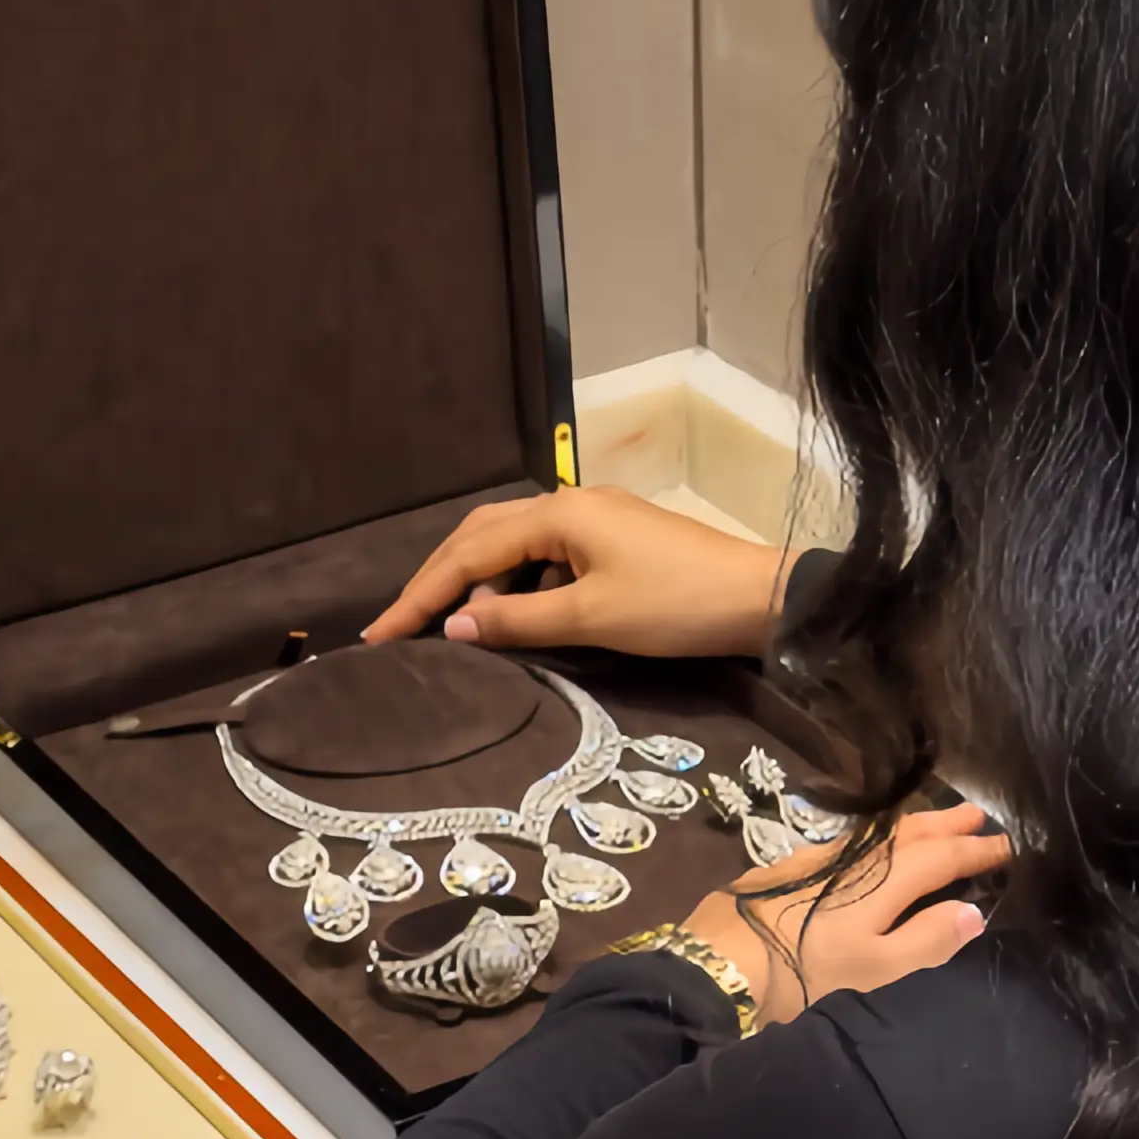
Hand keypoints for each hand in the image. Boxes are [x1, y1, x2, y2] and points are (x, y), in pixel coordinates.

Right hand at [366, 481, 792, 661]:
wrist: (760, 599)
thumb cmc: (676, 606)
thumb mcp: (591, 619)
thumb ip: (517, 622)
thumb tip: (454, 626)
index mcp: (558, 514)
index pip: (468, 553)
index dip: (420, 595)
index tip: (379, 633)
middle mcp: (569, 505)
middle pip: (482, 536)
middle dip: (439, 581)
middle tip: (402, 626)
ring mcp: (594, 521)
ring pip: (514, 547)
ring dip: (481, 587)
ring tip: (460, 633)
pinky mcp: (614, 541)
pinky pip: (545, 559)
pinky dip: (518, 588)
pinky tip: (515, 621)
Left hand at [682, 802, 1008, 1023]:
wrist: (719, 960)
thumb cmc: (806, 973)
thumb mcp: (876, 970)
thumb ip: (927, 940)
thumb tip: (973, 911)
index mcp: (888, 881)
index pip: (945, 858)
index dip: (979, 852)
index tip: (1010, 846)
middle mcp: (860, 859)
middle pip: (913, 833)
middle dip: (949, 824)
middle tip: (979, 814)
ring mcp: (823, 858)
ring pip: (882, 833)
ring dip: (916, 825)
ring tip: (937, 821)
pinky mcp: (792, 866)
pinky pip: (853, 841)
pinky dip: (878, 838)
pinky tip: (872, 845)